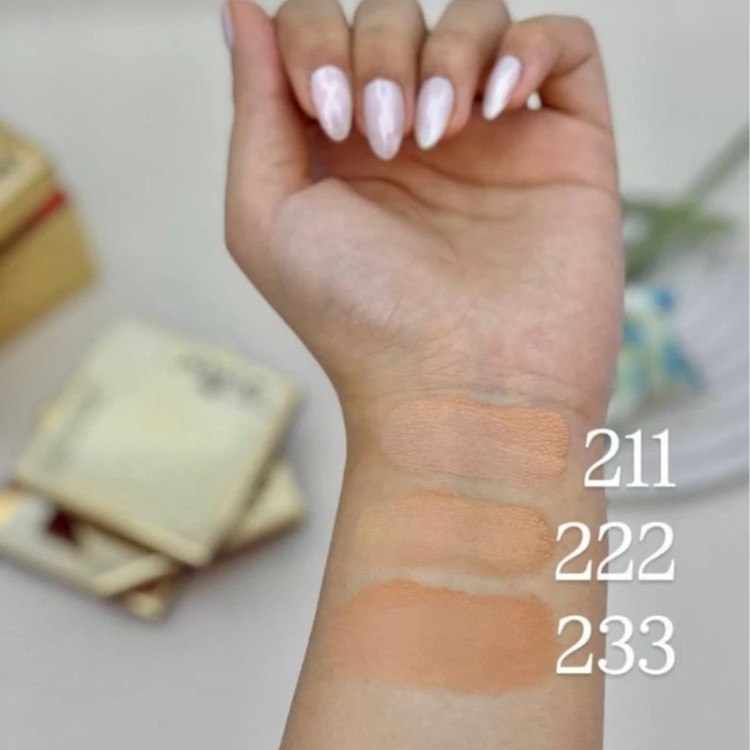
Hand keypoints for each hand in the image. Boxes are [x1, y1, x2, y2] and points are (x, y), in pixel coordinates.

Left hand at [224, 0, 622, 422]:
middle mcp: (415, 136)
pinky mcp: (564, 150)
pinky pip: (565, 44)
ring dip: (448, 54)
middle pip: (396, 16)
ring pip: (477, 20)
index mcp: (342, 150)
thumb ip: (255, 109)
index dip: (317, 39)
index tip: (329, 112)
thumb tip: (243, 11)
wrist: (460, 388)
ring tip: (439, 133)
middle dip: (381, 51)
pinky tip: (499, 102)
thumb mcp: (267, 216)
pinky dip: (531, 46)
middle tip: (384, 138)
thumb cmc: (358, 319)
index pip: (323, 31)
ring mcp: (493, 140)